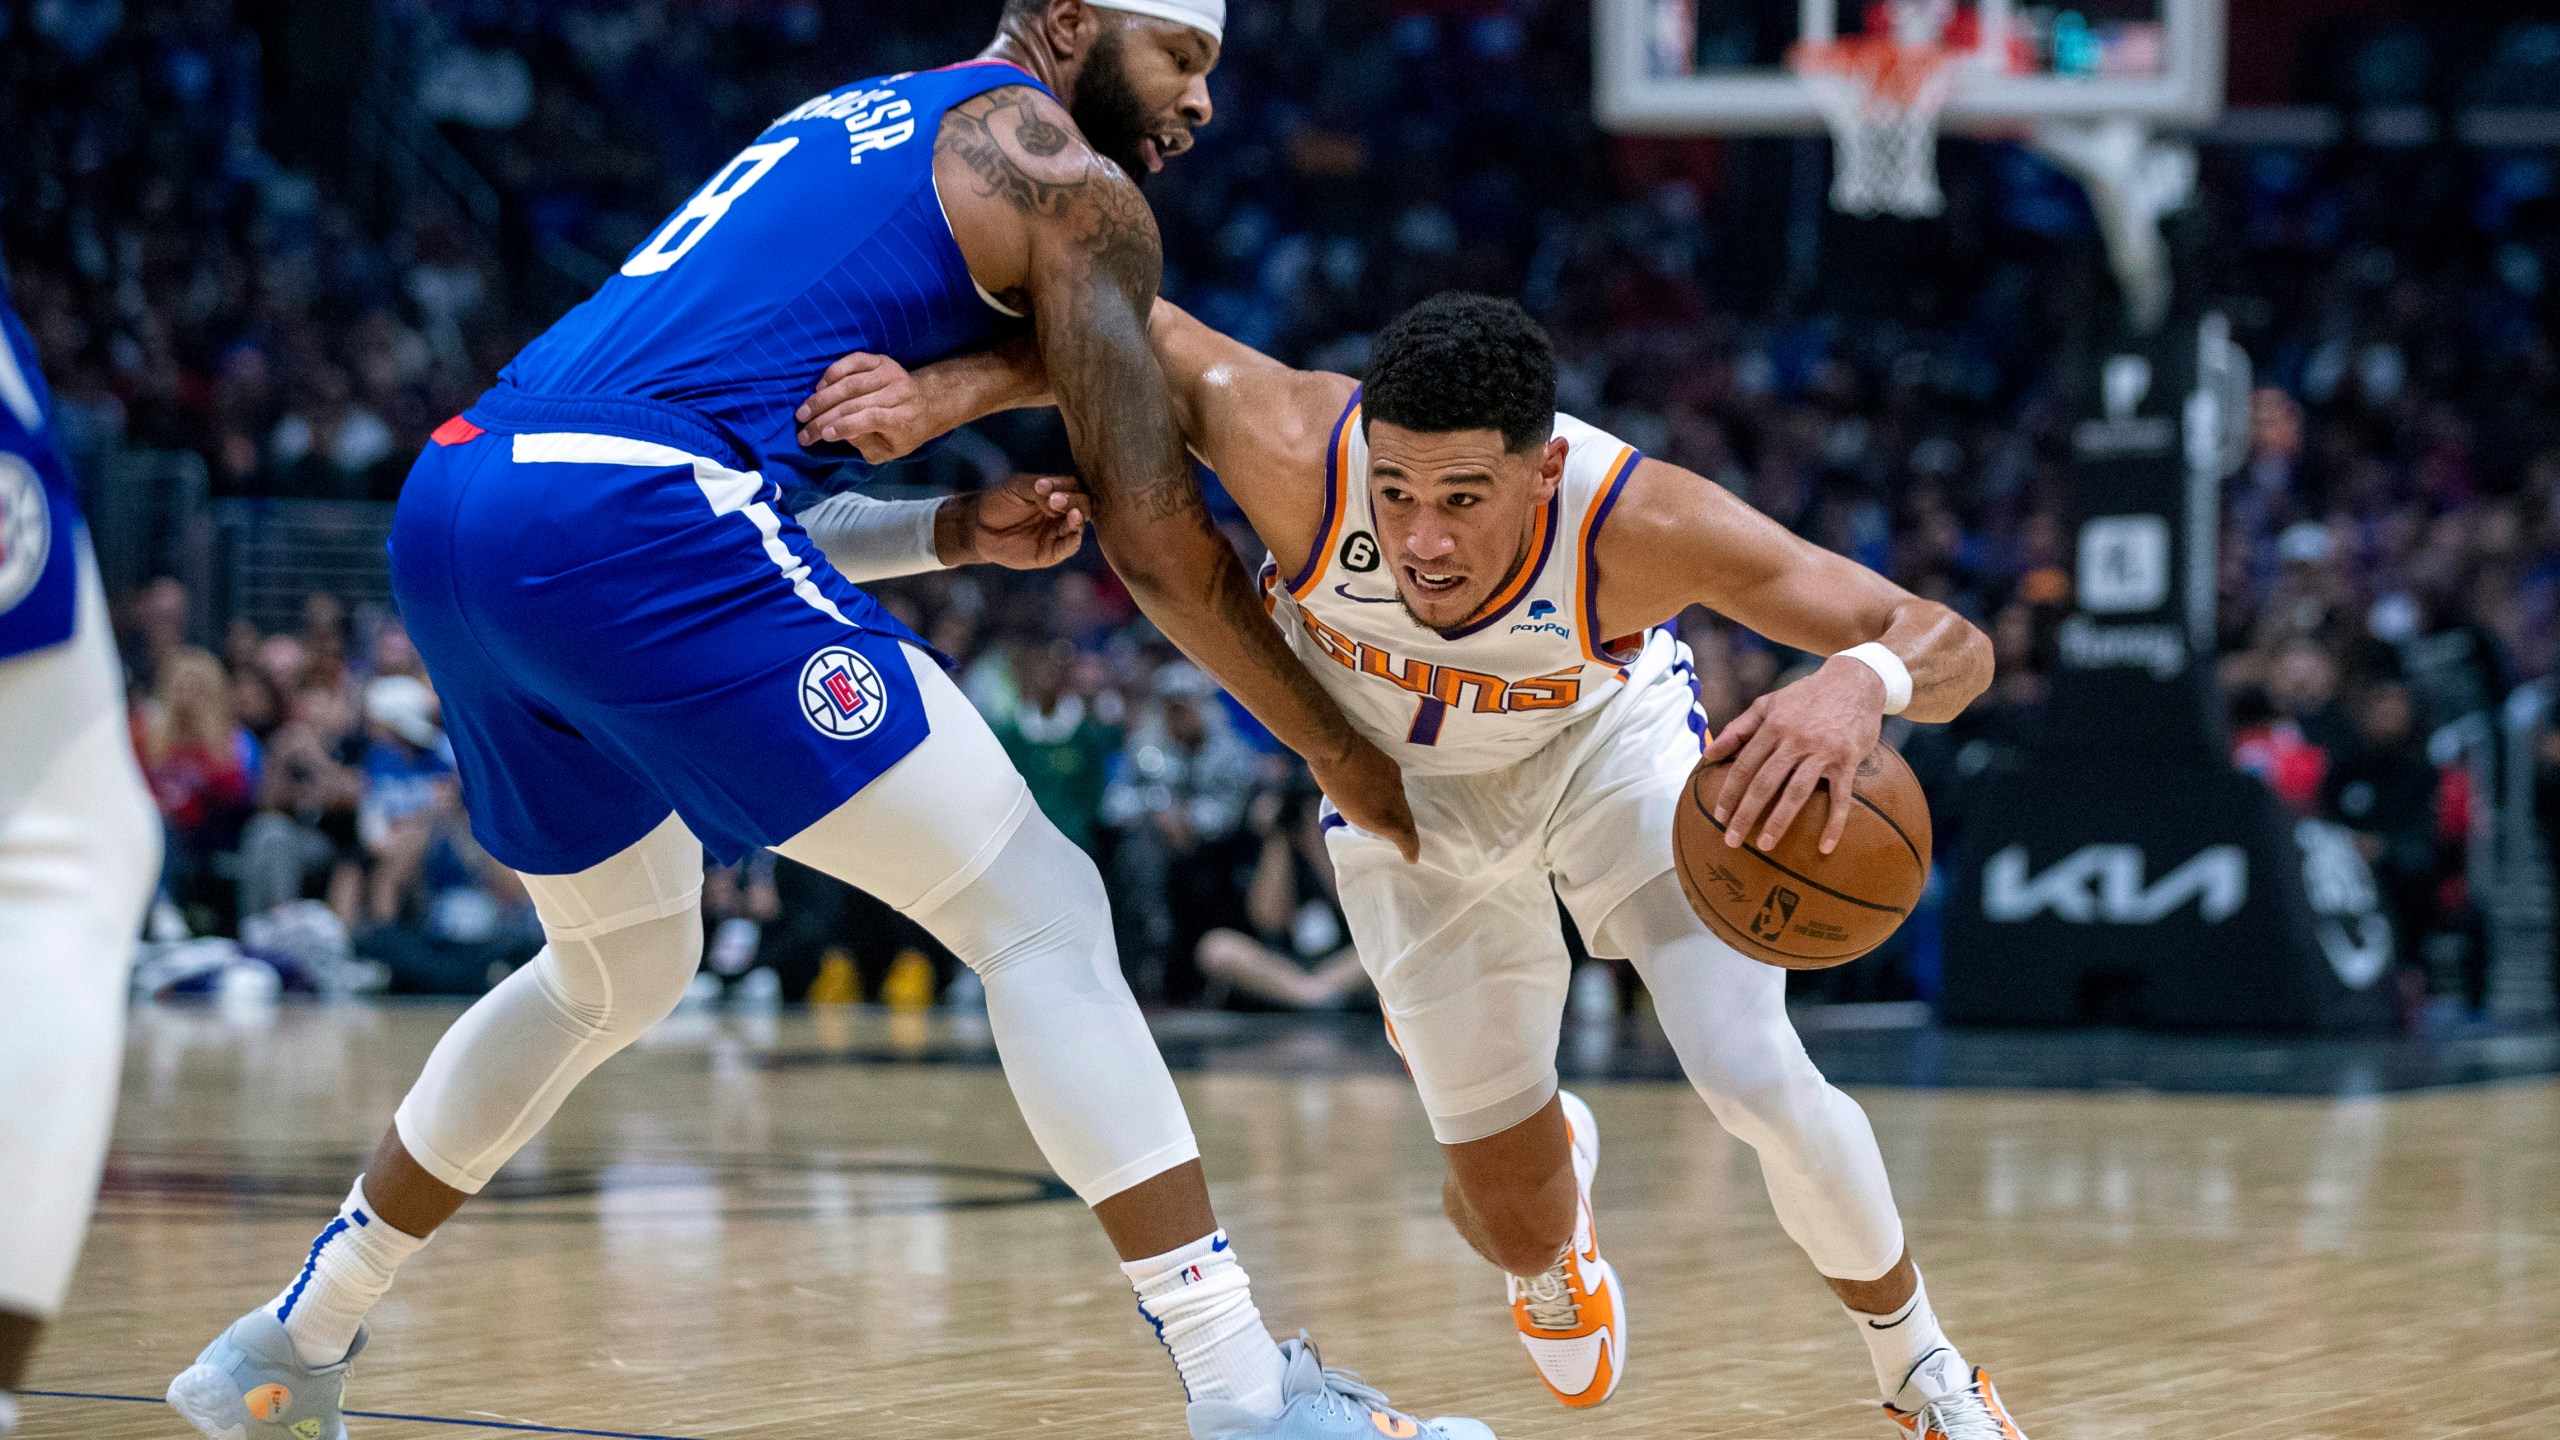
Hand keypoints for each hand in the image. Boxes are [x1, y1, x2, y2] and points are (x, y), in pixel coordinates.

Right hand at [796, 352, 938, 462]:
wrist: (926, 403)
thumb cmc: (904, 433)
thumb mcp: (889, 451)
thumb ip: (866, 445)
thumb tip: (841, 431)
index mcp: (903, 418)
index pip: (871, 419)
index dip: (845, 426)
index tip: (824, 435)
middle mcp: (898, 393)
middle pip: (855, 403)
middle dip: (824, 417)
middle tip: (802, 428)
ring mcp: (890, 374)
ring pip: (850, 383)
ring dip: (822, 398)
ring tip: (804, 411)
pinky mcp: (882, 361)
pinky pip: (853, 362)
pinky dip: (833, 373)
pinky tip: (819, 388)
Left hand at [942, 474, 1088, 569]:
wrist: (978, 527)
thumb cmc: (998, 501)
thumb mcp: (1016, 487)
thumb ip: (1037, 488)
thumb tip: (1056, 497)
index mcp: (1056, 493)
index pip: (1074, 488)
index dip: (1065, 487)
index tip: (1044, 487)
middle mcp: (1061, 513)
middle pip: (1083, 506)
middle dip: (1074, 502)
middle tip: (1055, 501)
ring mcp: (1057, 533)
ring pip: (1077, 527)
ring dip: (1077, 521)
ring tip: (1073, 515)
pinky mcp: (1051, 553)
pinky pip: (1068, 548)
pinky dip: (1073, 543)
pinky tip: (1074, 536)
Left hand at [1308, 733, 1419, 862]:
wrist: (1337, 749)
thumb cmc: (1335, 784)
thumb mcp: (1348, 809)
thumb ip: (1365, 817)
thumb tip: (1373, 816)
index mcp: (1385, 817)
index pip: (1406, 837)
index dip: (1411, 849)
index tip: (1411, 858)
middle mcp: (1396, 801)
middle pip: (1407, 820)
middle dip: (1406, 832)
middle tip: (1405, 841)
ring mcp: (1396, 782)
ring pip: (1400, 801)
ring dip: (1393, 808)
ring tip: (1381, 809)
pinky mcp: (1393, 767)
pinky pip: (1395, 785)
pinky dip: (1388, 791)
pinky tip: (1376, 788)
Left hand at [1703, 655, 1886, 854]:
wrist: (1855, 681)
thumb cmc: (1806, 696)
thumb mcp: (1769, 703)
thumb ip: (1738, 728)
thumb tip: (1708, 753)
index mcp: (1773, 727)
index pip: (1745, 765)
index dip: (1730, 792)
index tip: (1719, 815)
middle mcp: (1795, 740)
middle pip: (1765, 782)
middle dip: (1746, 813)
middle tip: (1731, 840)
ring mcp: (1822, 751)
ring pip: (1796, 791)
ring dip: (1779, 821)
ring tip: (1765, 846)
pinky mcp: (1848, 760)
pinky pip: (1841, 797)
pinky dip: (1834, 823)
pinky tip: (1825, 847)